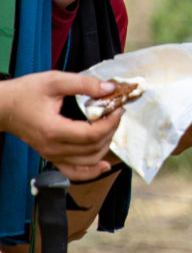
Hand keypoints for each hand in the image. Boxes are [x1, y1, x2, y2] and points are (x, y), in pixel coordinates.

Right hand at [0, 72, 121, 179]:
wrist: (3, 107)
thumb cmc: (26, 92)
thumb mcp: (55, 80)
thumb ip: (84, 84)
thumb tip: (110, 89)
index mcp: (54, 130)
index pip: (92, 134)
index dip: (111, 123)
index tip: (119, 108)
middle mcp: (53, 147)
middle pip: (93, 148)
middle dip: (111, 130)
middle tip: (116, 112)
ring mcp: (51, 155)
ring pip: (88, 161)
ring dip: (105, 145)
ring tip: (110, 125)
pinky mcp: (51, 156)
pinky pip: (74, 172)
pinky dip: (91, 171)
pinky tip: (104, 165)